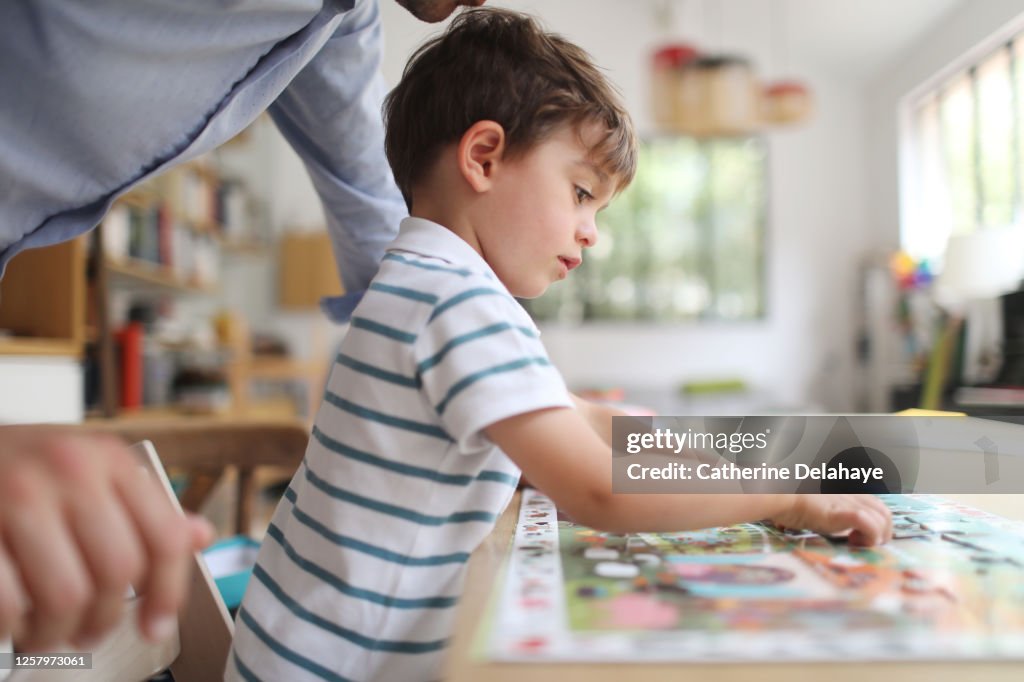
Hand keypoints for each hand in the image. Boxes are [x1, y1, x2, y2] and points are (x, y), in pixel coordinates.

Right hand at [0, 427, 213, 650]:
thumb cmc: (19, 465)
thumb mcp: (88, 469)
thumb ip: (143, 506)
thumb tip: (200, 536)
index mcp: (110, 459)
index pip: (164, 536)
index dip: (167, 593)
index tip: (155, 625)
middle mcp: (71, 470)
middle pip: (118, 571)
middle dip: (104, 618)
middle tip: (89, 631)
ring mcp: (19, 495)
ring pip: (66, 595)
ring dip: (56, 632)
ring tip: (47, 632)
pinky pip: (8, 602)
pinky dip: (11, 626)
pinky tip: (12, 622)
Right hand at [770, 494, 892, 545]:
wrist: (783, 495)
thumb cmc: (792, 500)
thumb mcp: (817, 504)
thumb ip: (829, 510)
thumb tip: (828, 520)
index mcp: (849, 492)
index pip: (877, 506)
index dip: (877, 523)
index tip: (860, 536)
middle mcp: (854, 495)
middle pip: (885, 513)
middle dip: (883, 533)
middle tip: (864, 544)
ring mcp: (851, 503)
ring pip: (882, 519)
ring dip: (876, 536)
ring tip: (857, 543)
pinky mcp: (845, 513)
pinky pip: (871, 526)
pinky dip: (869, 538)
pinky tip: (853, 541)